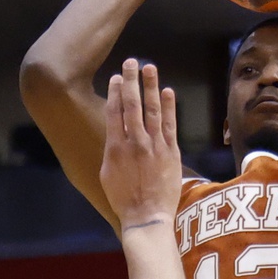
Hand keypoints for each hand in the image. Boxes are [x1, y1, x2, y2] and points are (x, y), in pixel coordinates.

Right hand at [97, 60, 181, 230]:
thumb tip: (114, 133)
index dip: (115, 92)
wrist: (146, 217)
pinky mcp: (170, 152)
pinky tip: (166, 91)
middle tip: (131, 62)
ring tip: (149, 68)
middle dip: (131, 81)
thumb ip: (111, 149)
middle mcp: (134, 142)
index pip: (114, 112)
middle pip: (132, 105)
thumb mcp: (107, 173)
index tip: (116, 77)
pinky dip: (168, 106)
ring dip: (150, 86)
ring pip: (151, 109)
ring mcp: (154, 145)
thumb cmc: (123, 199)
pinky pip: (169, 124)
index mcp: (115, 147)